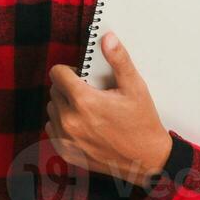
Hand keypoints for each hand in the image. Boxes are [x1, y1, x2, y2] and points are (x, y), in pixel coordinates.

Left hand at [45, 31, 171, 186]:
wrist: (147, 161)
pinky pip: (53, 130)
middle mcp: (70, 121)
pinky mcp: (66, 153)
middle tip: (92, 94)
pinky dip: (64, 125)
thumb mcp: (135, 87)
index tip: (83, 76)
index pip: (57, 74)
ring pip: (53, 110)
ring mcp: (66, 139)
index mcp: (84, 101)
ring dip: (65, 106)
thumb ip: (119, 60)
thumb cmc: (142, 123)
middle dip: (69, 88)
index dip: (70, 71)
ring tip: (89, 111)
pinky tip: (84, 126)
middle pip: (55, 91)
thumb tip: (107, 38)